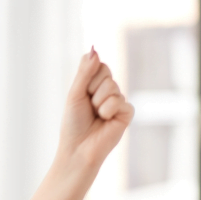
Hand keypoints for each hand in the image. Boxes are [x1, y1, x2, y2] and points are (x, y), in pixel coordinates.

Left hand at [56, 48, 134, 173]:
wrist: (78, 149)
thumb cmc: (73, 124)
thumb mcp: (75, 94)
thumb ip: (85, 72)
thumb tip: (94, 49)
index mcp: (95, 85)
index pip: (98, 64)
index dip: (88, 77)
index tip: (81, 92)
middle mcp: (109, 91)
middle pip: (106, 73)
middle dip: (92, 90)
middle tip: (88, 107)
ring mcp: (119, 101)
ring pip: (112, 87)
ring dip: (98, 102)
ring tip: (95, 116)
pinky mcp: (127, 113)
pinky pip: (119, 101)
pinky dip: (107, 111)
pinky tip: (105, 121)